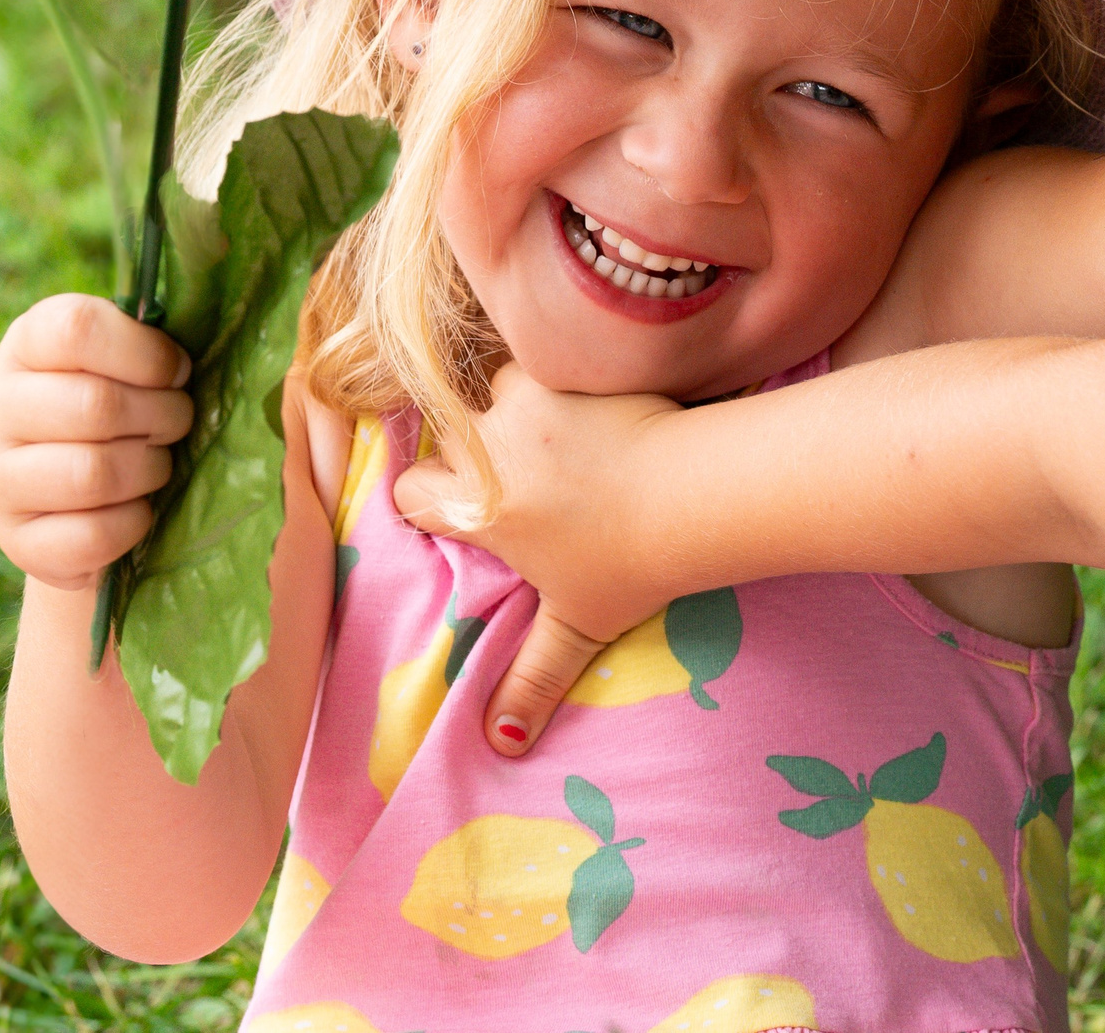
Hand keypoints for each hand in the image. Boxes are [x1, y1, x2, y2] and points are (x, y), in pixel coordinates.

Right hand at [0, 294, 194, 590]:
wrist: (85, 500)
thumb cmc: (126, 412)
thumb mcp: (130, 364)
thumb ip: (153, 345)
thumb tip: (187, 359)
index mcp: (28, 345)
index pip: (77, 329)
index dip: (147, 354)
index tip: (177, 372)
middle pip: (96, 405)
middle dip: (163, 417)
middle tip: (175, 424)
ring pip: (94, 473)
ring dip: (150, 470)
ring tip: (156, 463)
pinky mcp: (16, 540)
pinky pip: (93, 534)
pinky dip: (134, 524)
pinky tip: (136, 509)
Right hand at [394, 363, 686, 755]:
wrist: (691, 495)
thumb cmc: (632, 565)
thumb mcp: (578, 627)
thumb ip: (531, 680)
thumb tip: (500, 745)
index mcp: (479, 507)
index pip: (412, 492)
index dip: (431, 500)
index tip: (464, 509)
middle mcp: (488, 447)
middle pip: (450, 433)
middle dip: (475, 447)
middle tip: (527, 471)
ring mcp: (527, 399)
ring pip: (497, 386)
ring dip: (520, 405)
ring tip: (569, 435)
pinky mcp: (571, 367)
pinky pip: (550, 359)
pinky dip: (567, 378)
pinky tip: (603, 403)